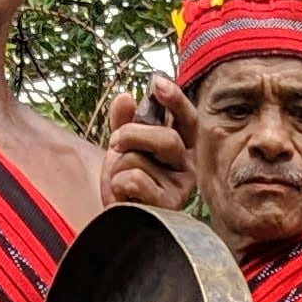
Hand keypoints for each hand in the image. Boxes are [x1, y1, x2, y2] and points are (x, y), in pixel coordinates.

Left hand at [101, 76, 196, 213]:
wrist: (116, 218)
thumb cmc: (125, 182)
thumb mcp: (122, 147)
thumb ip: (124, 122)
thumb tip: (125, 98)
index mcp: (183, 147)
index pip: (187, 119)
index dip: (176, 100)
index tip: (157, 83)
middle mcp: (188, 166)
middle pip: (167, 138)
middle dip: (132, 135)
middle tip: (114, 142)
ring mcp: (180, 189)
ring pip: (141, 160)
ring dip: (119, 167)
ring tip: (121, 182)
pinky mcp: (166, 207)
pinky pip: (135, 180)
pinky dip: (118, 184)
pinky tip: (124, 196)